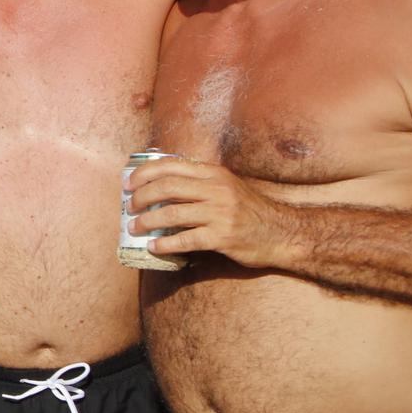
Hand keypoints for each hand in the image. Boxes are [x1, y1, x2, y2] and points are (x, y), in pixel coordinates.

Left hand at [128, 156, 295, 267]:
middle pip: (166, 188)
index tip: (128, 184)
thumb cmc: (249, 210)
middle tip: (129, 208)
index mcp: (214, 173)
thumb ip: (199, 182)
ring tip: (134, 228)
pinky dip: (164, 244)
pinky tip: (153, 246)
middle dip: (140, 197)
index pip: (170, 166)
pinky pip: (185, 240)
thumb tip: (159, 185)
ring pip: (171, 214)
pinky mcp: (222, 237)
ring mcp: (220, 213)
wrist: (283, 232)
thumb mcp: (226, 186)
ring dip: (146, 222)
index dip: (143, 174)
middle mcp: (216, 189)